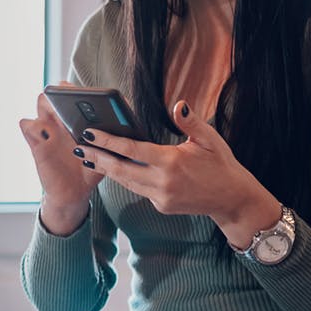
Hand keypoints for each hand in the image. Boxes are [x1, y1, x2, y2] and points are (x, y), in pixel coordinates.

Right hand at [19, 84, 104, 234]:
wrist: (75, 192)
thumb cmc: (91, 169)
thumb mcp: (106, 154)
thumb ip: (113, 139)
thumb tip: (127, 121)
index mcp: (78, 120)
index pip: (76, 94)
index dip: (81, 90)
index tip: (91, 94)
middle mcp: (62, 120)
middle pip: (59, 92)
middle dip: (64, 92)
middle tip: (73, 100)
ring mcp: (48, 129)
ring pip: (41, 102)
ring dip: (49, 104)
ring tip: (59, 112)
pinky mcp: (36, 143)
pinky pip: (28, 125)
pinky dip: (34, 124)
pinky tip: (46, 132)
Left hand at [77, 100, 280, 246]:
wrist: (232, 199)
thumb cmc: (221, 164)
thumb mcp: (210, 139)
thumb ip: (190, 122)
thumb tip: (178, 104)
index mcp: (171, 162)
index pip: (131, 150)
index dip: (107, 141)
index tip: (89, 133)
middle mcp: (162, 182)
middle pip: (120, 169)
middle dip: (97, 158)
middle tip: (77, 147)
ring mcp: (161, 197)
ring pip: (126, 182)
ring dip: (106, 169)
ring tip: (88, 156)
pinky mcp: (161, 207)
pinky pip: (139, 190)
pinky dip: (127, 179)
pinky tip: (116, 169)